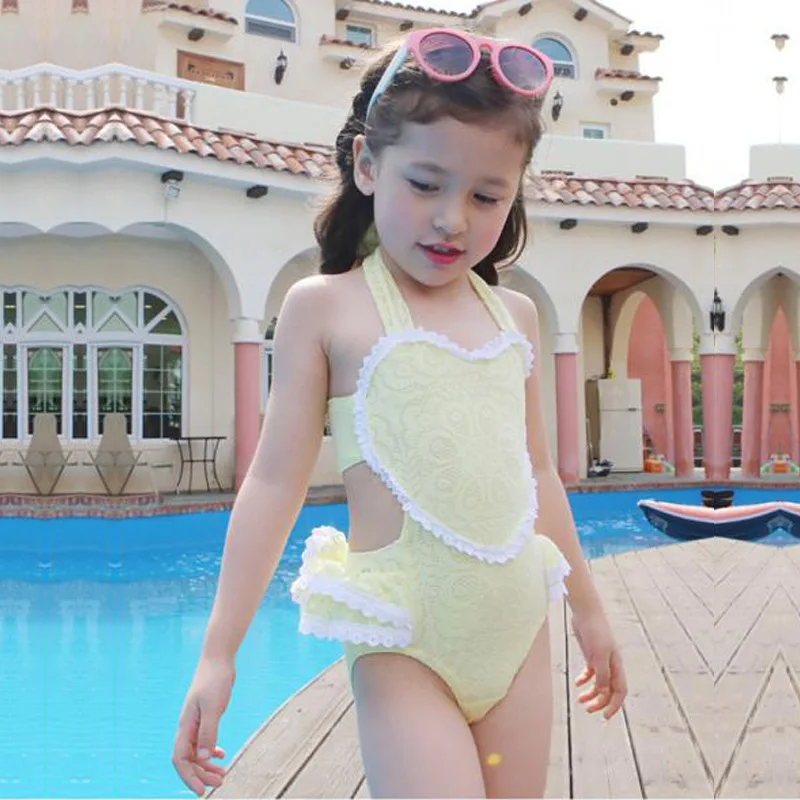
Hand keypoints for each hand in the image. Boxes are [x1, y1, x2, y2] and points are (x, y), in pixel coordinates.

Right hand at [172, 656, 235, 796]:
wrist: (218, 659)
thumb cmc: (214, 680)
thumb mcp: (213, 707)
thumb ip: (208, 732)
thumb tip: (205, 758)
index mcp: (185, 726)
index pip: (180, 759)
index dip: (188, 777)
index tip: (201, 791)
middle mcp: (187, 726)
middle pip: (189, 759)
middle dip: (201, 774)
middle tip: (220, 783)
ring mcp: (196, 722)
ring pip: (197, 752)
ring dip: (207, 765)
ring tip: (223, 774)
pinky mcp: (206, 716)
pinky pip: (204, 741)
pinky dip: (212, 751)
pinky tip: (222, 755)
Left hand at [571, 609, 626, 719]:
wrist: (586, 613)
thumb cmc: (595, 631)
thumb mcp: (599, 653)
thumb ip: (602, 673)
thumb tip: (604, 692)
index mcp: (617, 666)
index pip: (620, 691)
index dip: (614, 705)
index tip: (605, 717)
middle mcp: (611, 665)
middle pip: (609, 690)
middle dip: (600, 703)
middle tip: (587, 710)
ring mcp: (601, 660)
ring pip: (599, 684)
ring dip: (591, 694)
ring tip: (580, 700)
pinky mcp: (591, 655)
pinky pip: (590, 673)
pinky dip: (584, 680)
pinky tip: (577, 683)